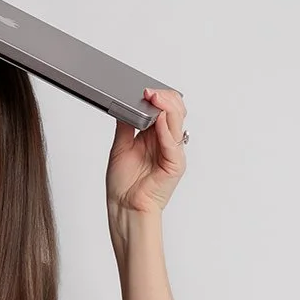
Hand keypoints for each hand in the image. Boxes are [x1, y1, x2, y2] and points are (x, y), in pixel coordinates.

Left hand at [105, 85, 187, 220]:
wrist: (124, 208)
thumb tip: (124, 103)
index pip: (164, 109)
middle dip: (164, 98)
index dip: (157, 98)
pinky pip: (173, 142)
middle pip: (175, 111)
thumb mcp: (121, 146)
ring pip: (178, 122)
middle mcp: (166, 143)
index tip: (144, 90)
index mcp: (155, 137)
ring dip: (167, 107)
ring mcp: (172, 153)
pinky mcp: (175, 165)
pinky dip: (167, 130)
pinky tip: (160, 119)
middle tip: (149, 92)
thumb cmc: (124, 185)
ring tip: (154, 98)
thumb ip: (126, 125)